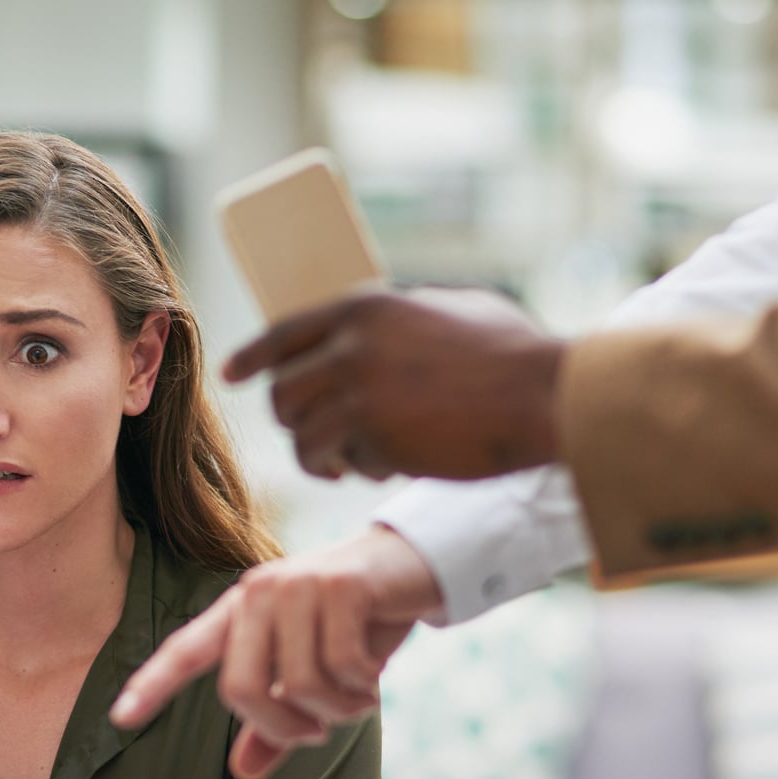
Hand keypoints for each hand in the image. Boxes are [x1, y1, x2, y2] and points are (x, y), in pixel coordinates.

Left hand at [110, 526, 441, 778]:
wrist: (414, 564)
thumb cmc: (356, 621)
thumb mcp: (312, 670)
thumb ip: (276, 720)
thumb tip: (242, 770)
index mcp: (240, 611)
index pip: (186, 650)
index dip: (153, 684)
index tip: (121, 717)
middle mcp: (258, 592)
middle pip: (241, 689)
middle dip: (282, 728)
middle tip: (315, 732)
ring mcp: (297, 585)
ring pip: (297, 686)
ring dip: (335, 710)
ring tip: (356, 698)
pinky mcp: (341, 586)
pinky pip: (341, 666)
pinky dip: (362, 687)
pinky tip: (373, 676)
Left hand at [226, 287, 566, 481]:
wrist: (545, 396)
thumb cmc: (515, 354)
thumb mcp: (452, 310)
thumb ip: (404, 318)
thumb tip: (378, 330)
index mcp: (365, 307)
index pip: (284, 332)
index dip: (252, 357)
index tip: (232, 375)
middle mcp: (351, 345)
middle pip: (282, 392)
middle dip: (294, 421)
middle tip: (318, 438)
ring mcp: (359, 391)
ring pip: (301, 433)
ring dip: (319, 456)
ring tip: (345, 464)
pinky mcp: (374, 435)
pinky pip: (338, 461)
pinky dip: (353, 470)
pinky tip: (378, 470)